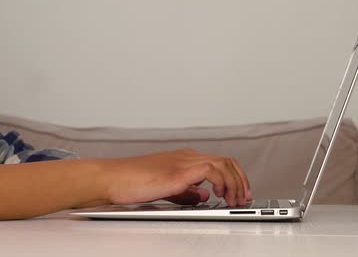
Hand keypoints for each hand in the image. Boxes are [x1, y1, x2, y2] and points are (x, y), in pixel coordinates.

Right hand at [97, 149, 251, 206]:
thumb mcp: (165, 189)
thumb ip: (186, 192)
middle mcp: (187, 157)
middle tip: (245, 198)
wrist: (112, 178)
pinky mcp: (179, 171)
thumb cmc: (131, 182)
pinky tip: (220, 195)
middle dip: (241, 180)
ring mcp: (184, 162)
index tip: (240, 193)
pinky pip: (212, 170)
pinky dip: (222, 182)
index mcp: (184, 159)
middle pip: (227, 160)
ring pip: (224, 163)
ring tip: (236, 200)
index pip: (220, 162)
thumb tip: (204, 196)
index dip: (235, 177)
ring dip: (235, 183)